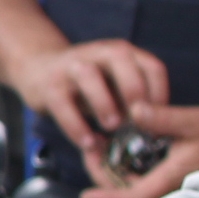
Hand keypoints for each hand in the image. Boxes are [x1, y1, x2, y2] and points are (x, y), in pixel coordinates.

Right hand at [17, 37, 167, 155]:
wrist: (39, 70)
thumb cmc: (88, 85)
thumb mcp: (115, 86)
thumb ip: (133, 103)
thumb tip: (154, 132)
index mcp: (122, 54)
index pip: (150, 65)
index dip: (159, 93)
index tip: (159, 120)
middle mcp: (98, 53)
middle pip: (121, 59)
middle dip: (134, 90)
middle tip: (139, 120)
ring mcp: (72, 66)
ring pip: (89, 76)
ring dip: (104, 103)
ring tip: (111, 128)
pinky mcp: (50, 85)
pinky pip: (63, 105)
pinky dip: (76, 126)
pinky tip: (87, 144)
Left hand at [80, 101, 198, 197]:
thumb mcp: (195, 121)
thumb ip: (163, 117)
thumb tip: (134, 111)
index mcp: (174, 179)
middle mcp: (172, 190)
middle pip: (128, 196)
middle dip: (105, 177)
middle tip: (91, 150)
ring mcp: (174, 189)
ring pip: (135, 190)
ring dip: (115, 173)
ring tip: (101, 147)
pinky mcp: (176, 183)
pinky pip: (146, 183)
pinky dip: (130, 171)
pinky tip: (124, 150)